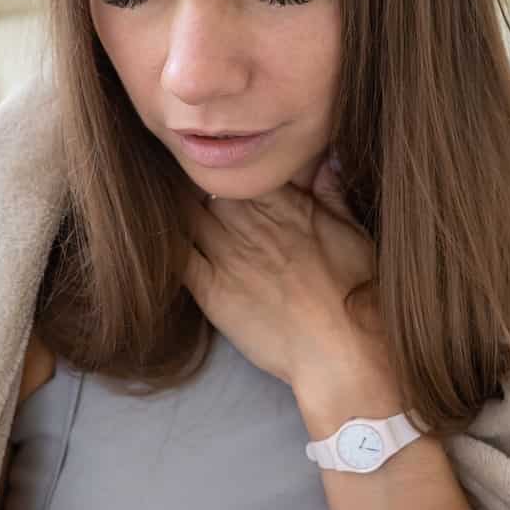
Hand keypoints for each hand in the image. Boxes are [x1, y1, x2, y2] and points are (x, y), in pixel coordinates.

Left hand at [179, 153, 380, 390]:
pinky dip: (163, 245)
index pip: (240, 169)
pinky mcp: (212, 290)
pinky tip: (153, 241)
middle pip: (205, 186)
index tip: (221, 170)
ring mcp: (228, 256)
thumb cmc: (357, 294)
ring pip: (185, 214)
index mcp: (284, 205)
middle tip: (185, 188)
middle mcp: (250, 224)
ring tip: (165, 208)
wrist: (342, 350)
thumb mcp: (354, 234)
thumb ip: (333, 194)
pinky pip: (177, 257)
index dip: (227, 168)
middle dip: (194, 184)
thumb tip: (328, 159)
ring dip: (174, 208)